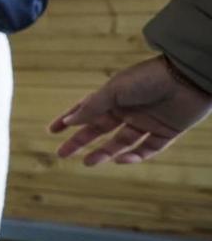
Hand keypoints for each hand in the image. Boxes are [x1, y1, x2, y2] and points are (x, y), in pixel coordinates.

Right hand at [51, 55, 211, 164]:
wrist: (188, 78)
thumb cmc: (149, 78)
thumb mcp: (114, 90)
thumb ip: (92, 107)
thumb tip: (70, 120)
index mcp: (114, 97)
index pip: (86, 110)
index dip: (69, 120)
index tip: (53, 131)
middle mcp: (128, 110)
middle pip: (100, 129)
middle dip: (80, 141)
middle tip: (62, 153)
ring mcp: (147, 122)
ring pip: (121, 143)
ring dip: (104, 153)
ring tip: (89, 162)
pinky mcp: (166, 133)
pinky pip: (148, 149)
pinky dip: (135, 157)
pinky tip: (121, 160)